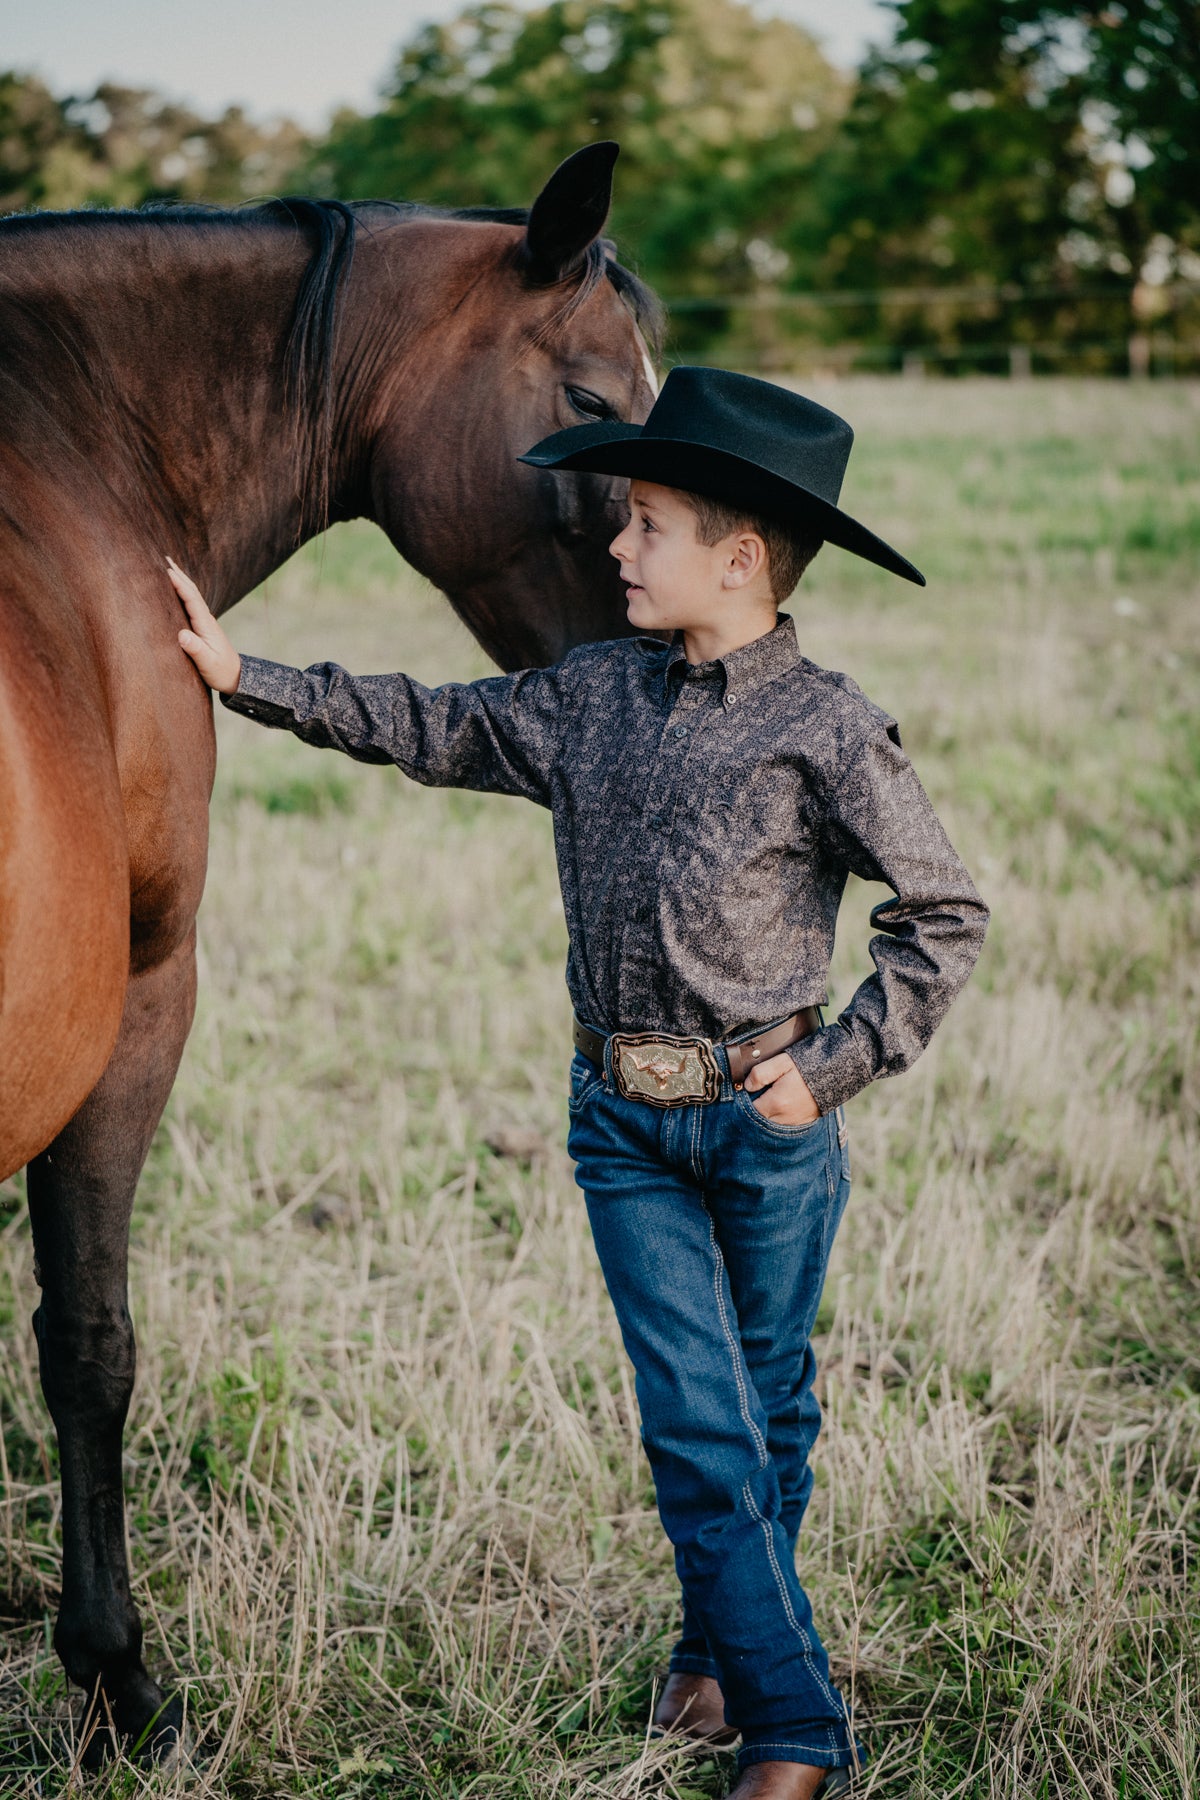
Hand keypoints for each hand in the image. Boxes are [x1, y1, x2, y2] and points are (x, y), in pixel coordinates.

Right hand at [169, 559, 240, 694]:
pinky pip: (190, 603)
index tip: (167, 571)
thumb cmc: (221, 671)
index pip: (192, 600)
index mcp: (206, 625)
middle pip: (192, 591)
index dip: (180, 585)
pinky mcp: (202, 626)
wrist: (235, 676)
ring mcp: (205, 621)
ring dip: (181, 580)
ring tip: (168, 567)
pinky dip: (183, 592)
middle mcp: (206, 619)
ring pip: (192, 595)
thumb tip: (182, 635)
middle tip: (165, 558)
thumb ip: (195, 649)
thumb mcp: (207, 663)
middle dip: (180, 575)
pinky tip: (177, 589)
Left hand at [743, 1053, 819, 1125]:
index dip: (745, 1101)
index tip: (749, 1092)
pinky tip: (781, 1105)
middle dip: (756, 1109)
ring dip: (767, 1114)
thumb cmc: (806, 1067)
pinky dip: (779, 1118)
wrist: (833, 1074)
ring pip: (771, 1124)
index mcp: (776, 1103)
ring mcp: (794, 1123)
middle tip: (759, 1094)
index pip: (750, 1110)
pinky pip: (784, 1125)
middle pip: (760, 1120)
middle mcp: (784, 1118)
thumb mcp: (781, 1063)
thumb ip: (760, 1074)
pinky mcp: (802, 1123)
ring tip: (771, 1098)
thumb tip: (747, 1086)